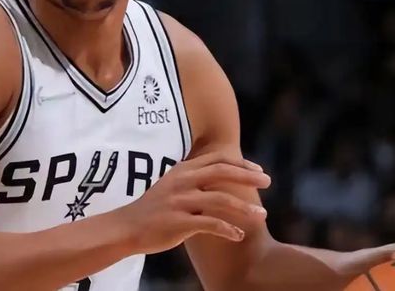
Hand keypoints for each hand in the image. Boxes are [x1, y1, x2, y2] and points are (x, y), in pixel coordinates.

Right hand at [118, 152, 270, 254]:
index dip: (241, 163)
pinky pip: (210, 224)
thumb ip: (193, 179)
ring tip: (262, 215)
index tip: (258, 170)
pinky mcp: (178, 222)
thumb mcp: (172, 185)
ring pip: (220, 199)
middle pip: (222, 172)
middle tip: (268, 181)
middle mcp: (183, 181)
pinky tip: (239, 235)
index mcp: (183, 170)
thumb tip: (220, 178)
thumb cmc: (153, 208)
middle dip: (248, 175)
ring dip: (244, 208)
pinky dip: (228, 230)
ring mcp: (180, 201)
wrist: (126, 227)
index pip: (217, 159)